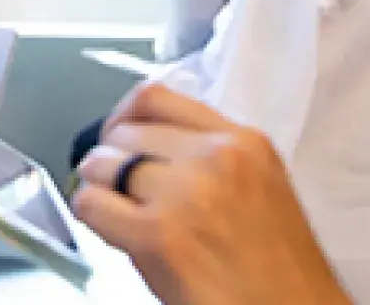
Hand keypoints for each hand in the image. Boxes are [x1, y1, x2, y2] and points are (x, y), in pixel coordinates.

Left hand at [74, 83, 348, 304]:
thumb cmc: (279, 272)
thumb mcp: (260, 188)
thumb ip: (210, 157)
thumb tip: (148, 146)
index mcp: (244, 142)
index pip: (156, 97)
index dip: (126, 117)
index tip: (121, 137)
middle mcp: (214, 157)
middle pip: (124, 130)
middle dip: (113, 158)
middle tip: (121, 188)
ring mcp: (185, 193)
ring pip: (101, 163)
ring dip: (101, 187)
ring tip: (119, 211)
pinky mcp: (157, 235)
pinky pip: (91, 203)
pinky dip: (92, 215)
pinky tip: (113, 232)